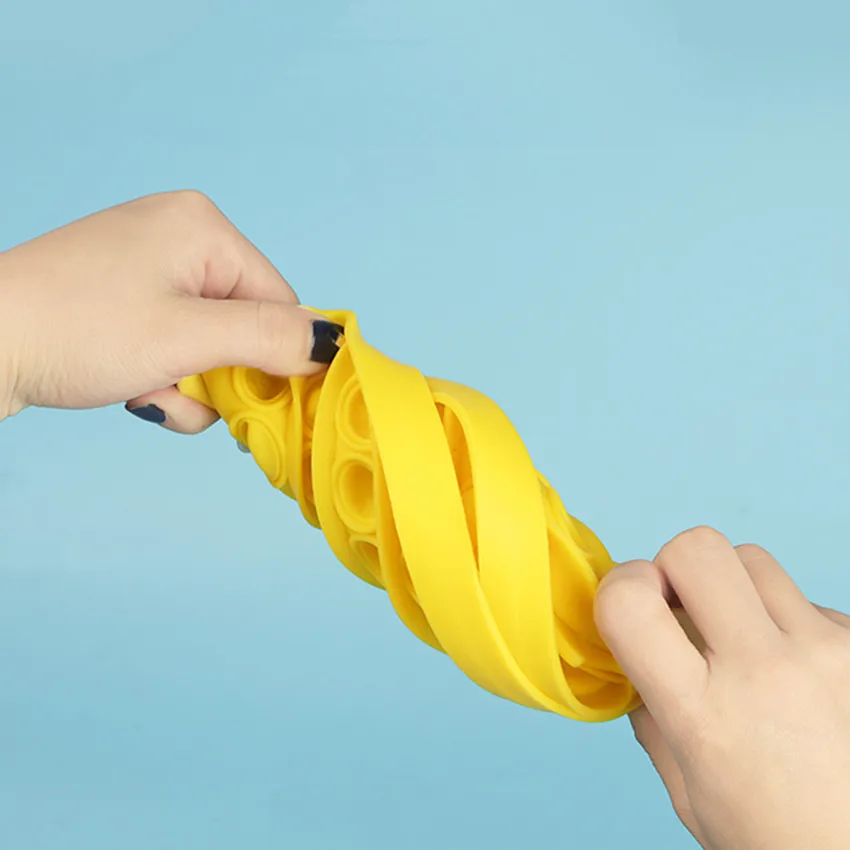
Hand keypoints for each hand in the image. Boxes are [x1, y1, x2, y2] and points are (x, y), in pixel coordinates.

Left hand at [0, 191, 342, 429]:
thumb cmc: (77, 328)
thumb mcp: (188, 338)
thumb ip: (269, 339)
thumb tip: (335, 344)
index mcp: (203, 227)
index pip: (278, 302)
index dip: (275, 357)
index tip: (257, 401)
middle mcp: (181, 239)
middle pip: (245, 327)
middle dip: (221, 375)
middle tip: (182, 392)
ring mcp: (150, 269)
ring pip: (212, 346)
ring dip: (191, 386)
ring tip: (148, 390)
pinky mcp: (126, 300)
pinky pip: (177, 346)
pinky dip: (165, 378)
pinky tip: (133, 388)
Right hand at [595, 526, 849, 848]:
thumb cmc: (778, 840)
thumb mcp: (689, 794)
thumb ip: (653, 718)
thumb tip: (635, 660)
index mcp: (704, 715)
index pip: (630, 602)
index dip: (618, 586)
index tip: (631, 602)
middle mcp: (766, 671)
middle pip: (697, 547)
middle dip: (675, 567)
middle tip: (683, 608)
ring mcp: (826, 652)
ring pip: (752, 559)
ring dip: (733, 587)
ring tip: (744, 639)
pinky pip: (805, 598)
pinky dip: (786, 621)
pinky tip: (796, 672)